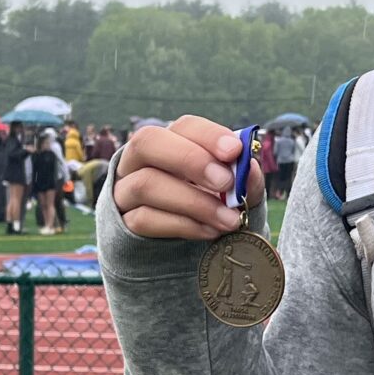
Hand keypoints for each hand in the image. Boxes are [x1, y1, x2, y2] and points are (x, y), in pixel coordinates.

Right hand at [110, 117, 258, 240]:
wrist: (186, 247)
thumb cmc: (211, 205)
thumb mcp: (233, 191)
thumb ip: (244, 179)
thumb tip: (250, 169)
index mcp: (170, 142)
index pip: (183, 126)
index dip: (208, 135)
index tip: (235, 151)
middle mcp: (138, 160)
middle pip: (147, 142)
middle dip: (189, 159)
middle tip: (225, 183)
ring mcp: (125, 190)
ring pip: (145, 184)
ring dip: (194, 202)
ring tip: (229, 220)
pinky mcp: (123, 222)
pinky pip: (144, 219)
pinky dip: (183, 225)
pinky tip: (210, 232)